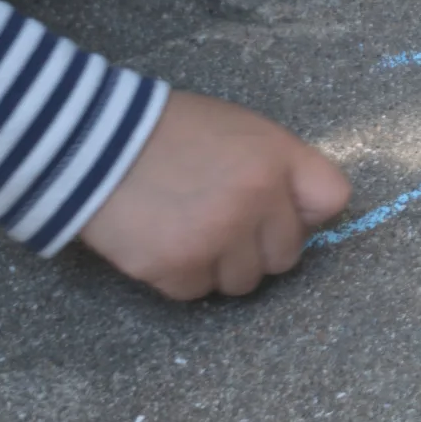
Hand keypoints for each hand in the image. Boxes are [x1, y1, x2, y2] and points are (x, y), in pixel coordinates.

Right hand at [78, 91, 351, 298]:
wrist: (88, 141)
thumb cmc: (166, 133)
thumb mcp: (237, 129)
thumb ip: (278, 167)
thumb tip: (305, 216)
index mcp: (275, 158)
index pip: (333, 199)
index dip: (306, 210)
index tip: (281, 211)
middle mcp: (256, 200)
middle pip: (287, 256)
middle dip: (257, 246)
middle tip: (219, 220)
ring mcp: (217, 237)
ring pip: (243, 282)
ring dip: (219, 265)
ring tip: (185, 228)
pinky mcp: (177, 268)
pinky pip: (196, 292)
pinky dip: (179, 275)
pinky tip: (159, 239)